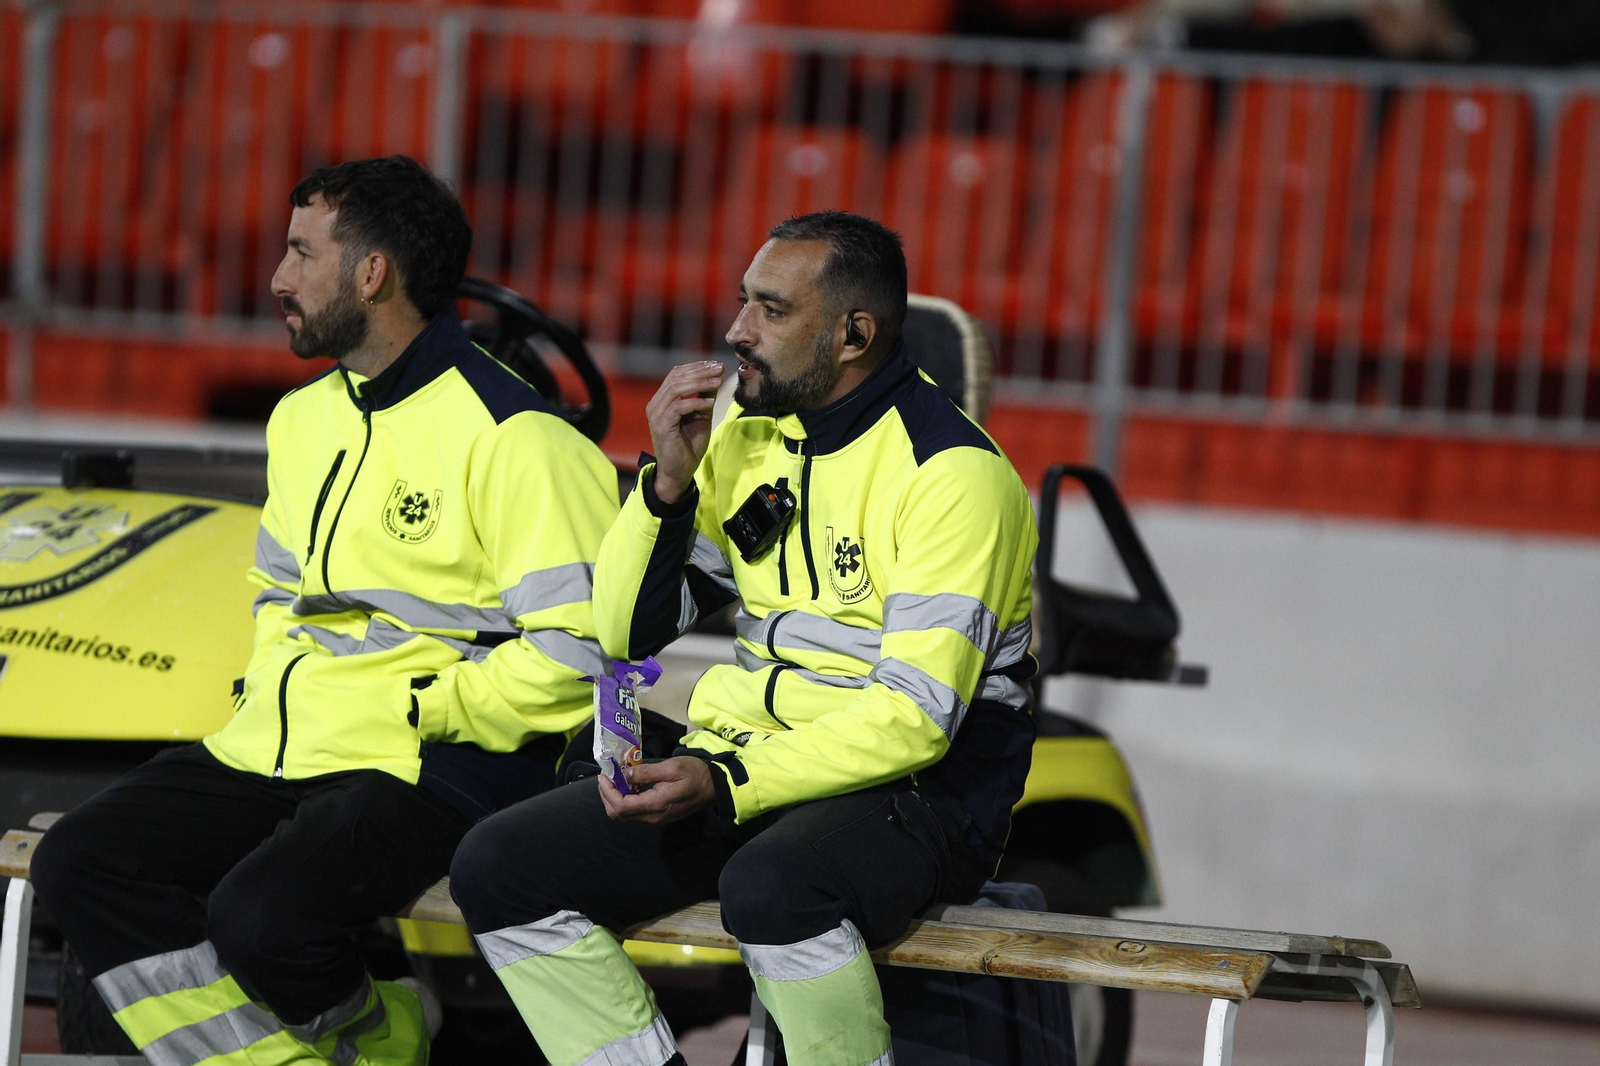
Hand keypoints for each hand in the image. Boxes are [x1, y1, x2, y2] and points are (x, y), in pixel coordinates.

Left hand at [597, 757, 715, 824]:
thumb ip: (645, 772)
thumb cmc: (695, 774)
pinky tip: (627, 786)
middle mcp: (652, 817)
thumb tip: (624, 774)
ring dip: (614, 799)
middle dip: (607, 796)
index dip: (607, 792)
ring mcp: (654, 819)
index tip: (605, 775)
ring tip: (614, 780)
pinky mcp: (657, 817)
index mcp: (655, 805)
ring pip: (624, 816)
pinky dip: (624, 801)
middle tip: (606, 777)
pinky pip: (633, 814)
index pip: (620, 806)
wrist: (714, 787)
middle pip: (618, 815)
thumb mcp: (671, 767)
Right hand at [646, 361, 723, 504]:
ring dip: (699, 383)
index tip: (716, 365)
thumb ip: (705, 396)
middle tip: (719, 369)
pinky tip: (710, 403)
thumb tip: (716, 376)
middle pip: (676, 378)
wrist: (679, 471)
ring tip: (717, 382)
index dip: (696, 367)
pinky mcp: (662, 426)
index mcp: (662, 399)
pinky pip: (678, 407)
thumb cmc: (688, 445)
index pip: (676, 374)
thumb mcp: (701, 416)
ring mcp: (657, 415)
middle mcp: (655, 404)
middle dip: (700, 371)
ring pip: (676, 389)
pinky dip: (695, 402)